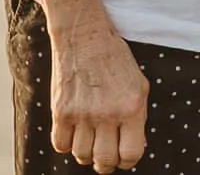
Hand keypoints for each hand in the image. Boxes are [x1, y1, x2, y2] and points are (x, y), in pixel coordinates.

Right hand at [49, 22, 148, 171]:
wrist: (85, 38)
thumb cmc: (116, 61)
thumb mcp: (139, 86)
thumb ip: (137, 117)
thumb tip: (134, 149)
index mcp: (132, 107)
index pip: (131, 154)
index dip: (129, 161)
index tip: (125, 157)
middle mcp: (107, 114)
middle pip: (104, 161)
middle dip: (106, 164)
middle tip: (106, 158)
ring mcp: (82, 114)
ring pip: (81, 155)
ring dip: (86, 153)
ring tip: (91, 142)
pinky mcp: (60, 112)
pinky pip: (60, 145)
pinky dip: (66, 144)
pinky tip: (74, 133)